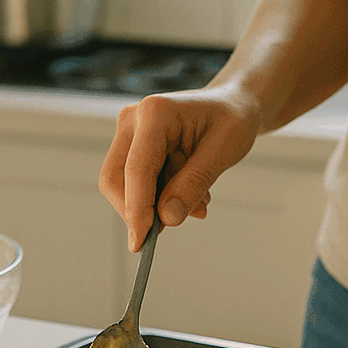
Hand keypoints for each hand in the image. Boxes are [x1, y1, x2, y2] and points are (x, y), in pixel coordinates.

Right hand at [98, 87, 262, 251]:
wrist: (232, 105)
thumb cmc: (232, 120)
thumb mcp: (223, 152)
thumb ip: (194, 184)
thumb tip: (166, 218)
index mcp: (155, 112)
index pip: (136, 169)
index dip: (137, 208)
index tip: (141, 243)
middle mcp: (132, 119)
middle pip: (115, 179)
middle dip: (139, 210)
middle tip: (173, 225)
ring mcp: (128, 132)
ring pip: (122, 185)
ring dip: (155, 205)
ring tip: (199, 203)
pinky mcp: (131, 147)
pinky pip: (135, 183)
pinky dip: (159, 198)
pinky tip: (191, 194)